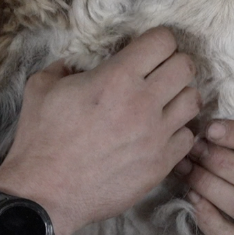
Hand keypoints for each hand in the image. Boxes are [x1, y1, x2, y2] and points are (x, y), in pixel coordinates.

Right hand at [0, 27, 200, 234]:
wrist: (45, 193)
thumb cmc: (40, 140)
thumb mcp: (40, 87)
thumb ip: (63, 66)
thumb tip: (75, 62)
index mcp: (116, 78)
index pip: (163, 41)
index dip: (156, 41)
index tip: (146, 50)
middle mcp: (144, 103)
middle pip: (186, 66)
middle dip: (173, 64)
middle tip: (157, 74)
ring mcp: (157, 135)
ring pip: (194, 100)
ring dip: (179, 97)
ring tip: (162, 103)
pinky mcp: (161, 164)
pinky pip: (188, 137)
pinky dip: (177, 132)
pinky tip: (159, 134)